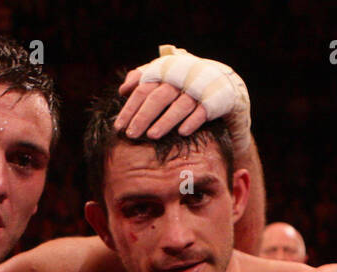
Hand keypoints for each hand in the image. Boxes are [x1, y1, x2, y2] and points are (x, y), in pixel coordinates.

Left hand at [115, 45, 250, 149]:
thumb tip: (123, 90)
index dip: (129, 108)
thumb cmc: (182, 80)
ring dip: (165, 121)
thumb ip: (142, 78)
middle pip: (158, 97)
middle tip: (131, 135)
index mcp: (164, 71)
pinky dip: (192, 121)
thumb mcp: (162, 74)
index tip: (119, 126)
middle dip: (143, 116)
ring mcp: (197, 89)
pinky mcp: (213, 101)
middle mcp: (180, 78)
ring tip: (152, 136)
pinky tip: (182, 133)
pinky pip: (201, 112)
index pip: (142, 89)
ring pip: (179, 105)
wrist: (218, 80)